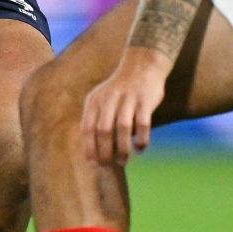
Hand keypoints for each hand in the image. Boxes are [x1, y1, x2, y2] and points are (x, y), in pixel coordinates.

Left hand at [79, 49, 170, 164]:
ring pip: (122, 128)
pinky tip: (140, 149)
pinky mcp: (145, 100)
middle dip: (105, 152)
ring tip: (123, 161)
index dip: (89, 148)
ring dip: (122, 148)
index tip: (93, 164)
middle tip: (109, 165)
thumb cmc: (119, 91)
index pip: (87, 128)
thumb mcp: (101, 100)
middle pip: (103, 130)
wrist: (141, 66)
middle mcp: (109, 99)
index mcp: (95, 100)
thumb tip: (93, 152)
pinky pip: (143, 123)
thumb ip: (96, 120)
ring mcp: (128, 99)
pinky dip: (141, 139)